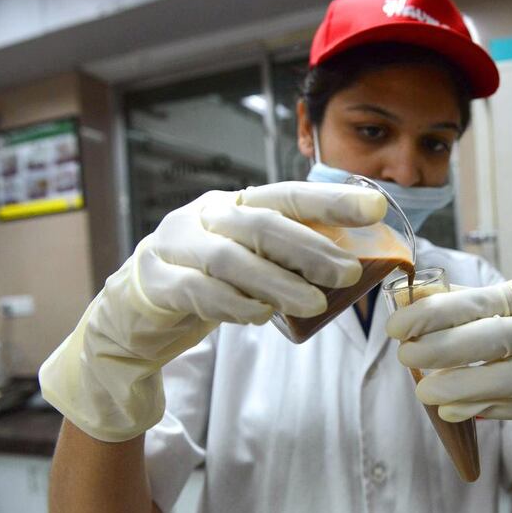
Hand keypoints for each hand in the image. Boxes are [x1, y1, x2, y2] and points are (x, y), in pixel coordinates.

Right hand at [40, 182, 385, 441]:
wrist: (136, 310)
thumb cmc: (209, 281)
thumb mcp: (250, 261)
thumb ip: (287, 259)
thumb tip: (355, 268)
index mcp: (236, 204)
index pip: (288, 195)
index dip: (332, 200)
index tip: (375, 208)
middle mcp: (206, 215)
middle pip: (262, 224)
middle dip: (310, 248)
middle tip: (349, 274)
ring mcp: (176, 245)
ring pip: (231, 258)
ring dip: (277, 282)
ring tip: (314, 303)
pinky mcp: (157, 281)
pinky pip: (199, 291)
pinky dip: (234, 304)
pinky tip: (260, 317)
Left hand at [386, 279, 511, 458]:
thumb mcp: (505, 307)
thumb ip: (460, 302)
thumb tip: (410, 297)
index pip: (481, 302)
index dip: (435, 313)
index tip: (397, 325)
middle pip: (496, 339)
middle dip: (443, 349)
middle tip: (405, 357)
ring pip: (508, 380)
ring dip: (460, 387)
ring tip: (424, 391)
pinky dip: (480, 409)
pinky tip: (451, 409)